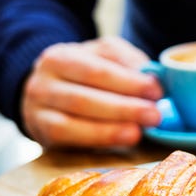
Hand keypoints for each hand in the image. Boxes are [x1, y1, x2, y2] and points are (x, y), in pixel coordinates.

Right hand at [21, 36, 162, 147]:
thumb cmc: (86, 73)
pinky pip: (68, 135)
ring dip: (112, 127)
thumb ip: (127, 62)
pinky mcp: (41, 131)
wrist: (48, 93)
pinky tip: (122, 138)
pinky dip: (98, 138)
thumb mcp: (104, 57)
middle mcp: (44, 80)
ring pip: (75, 118)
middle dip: (124, 108)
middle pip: (85, 96)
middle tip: (154, 116)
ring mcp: (38, 107)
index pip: (97, 70)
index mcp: (61, 56)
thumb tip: (154, 77)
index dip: (129, 81)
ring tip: (139, 132)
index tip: (157, 91)